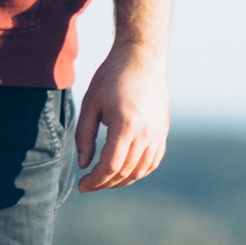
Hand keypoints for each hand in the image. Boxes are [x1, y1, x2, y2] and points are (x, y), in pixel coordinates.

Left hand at [74, 44, 168, 189]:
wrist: (141, 59)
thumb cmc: (111, 78)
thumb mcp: (90, 104)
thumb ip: (84, 137)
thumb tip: (83, 165)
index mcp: (126, 125)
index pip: (111, 166)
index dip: (95, 180)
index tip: (81, 185)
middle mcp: (146, 133)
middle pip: (125, 172)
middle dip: (105, 183)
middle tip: (88, 185)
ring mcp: (158, 134)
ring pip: (141, 170)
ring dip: (121, 181)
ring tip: (103, 181)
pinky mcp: (163, 131)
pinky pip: (153, 161)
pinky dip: (138, 172)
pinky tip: (122, 171)